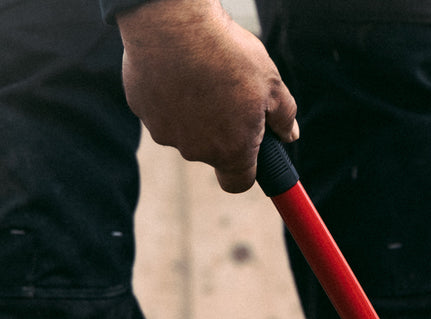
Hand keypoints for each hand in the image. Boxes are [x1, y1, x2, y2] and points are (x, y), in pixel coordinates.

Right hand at [118, 0, 297, 192]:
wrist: (173, 23)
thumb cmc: (226, 54)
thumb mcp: (271, 84)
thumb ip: (284, 117)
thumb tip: (289, 135)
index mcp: (230, 151)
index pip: (238, 183)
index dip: (247, 169)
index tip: (251, 151)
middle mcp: (195, 150)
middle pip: (211, 152)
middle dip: (221, 129)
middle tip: (230, 94)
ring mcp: (164, 131)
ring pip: (185, 129)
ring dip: (194, 111)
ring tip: (203, 75)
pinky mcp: (141, 109)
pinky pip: (161, 108)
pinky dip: (169, 94)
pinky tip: (177, 68)